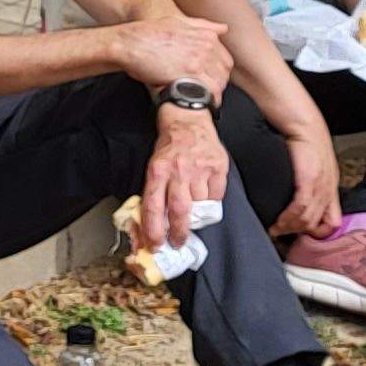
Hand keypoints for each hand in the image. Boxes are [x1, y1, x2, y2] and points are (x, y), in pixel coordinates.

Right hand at [106, 13, 231, 92]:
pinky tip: (197, 103)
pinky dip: (206, 100)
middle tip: (206, 92)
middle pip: (224, 73)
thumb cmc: (147, 34)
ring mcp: (199, 60)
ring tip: (201, 100)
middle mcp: (206, 46)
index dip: (219, 73)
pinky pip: (208, 91)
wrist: (129, 43)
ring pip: (219, 83)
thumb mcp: (177, 22)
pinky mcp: (189, 74)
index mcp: (205, 35)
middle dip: (218, 84)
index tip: (211, 80)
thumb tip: (222, 28)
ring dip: (213, 94)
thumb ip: (202, 26)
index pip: (225, 60)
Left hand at [141, 109, 229, 251]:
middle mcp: (178, 170)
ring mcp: (200, 168)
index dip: (153, 231)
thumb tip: (147, 226)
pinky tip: (206, 194)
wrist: (188, 121)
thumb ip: (153, 193)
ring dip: (197, 213)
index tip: (155, 245)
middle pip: (179, 211)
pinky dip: (211, 201)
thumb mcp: (153, 167)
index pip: (153, 207)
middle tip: (178, 242)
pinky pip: (216, 196)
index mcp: (157, 171)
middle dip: (178, 232)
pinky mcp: (218, 166)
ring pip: (200, 205)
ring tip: (193, 207)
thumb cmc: (168, 148)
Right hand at [277, 130, 344, 238]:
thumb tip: (297, 201)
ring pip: (307, 219)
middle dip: (294, 232)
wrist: (302, 123)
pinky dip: (287, 218)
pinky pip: (300, 207)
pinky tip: (277, 220)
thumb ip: (309, 185)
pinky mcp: (310, 179)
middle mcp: (328, 189)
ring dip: (288, 227)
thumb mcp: (312, 167)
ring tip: (273, 227)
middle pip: (315, 224)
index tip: (297, 231)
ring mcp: (321, 185)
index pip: (332, 223)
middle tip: (278, 231)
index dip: (317, 233)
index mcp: (330, 187)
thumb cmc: (302, 142)